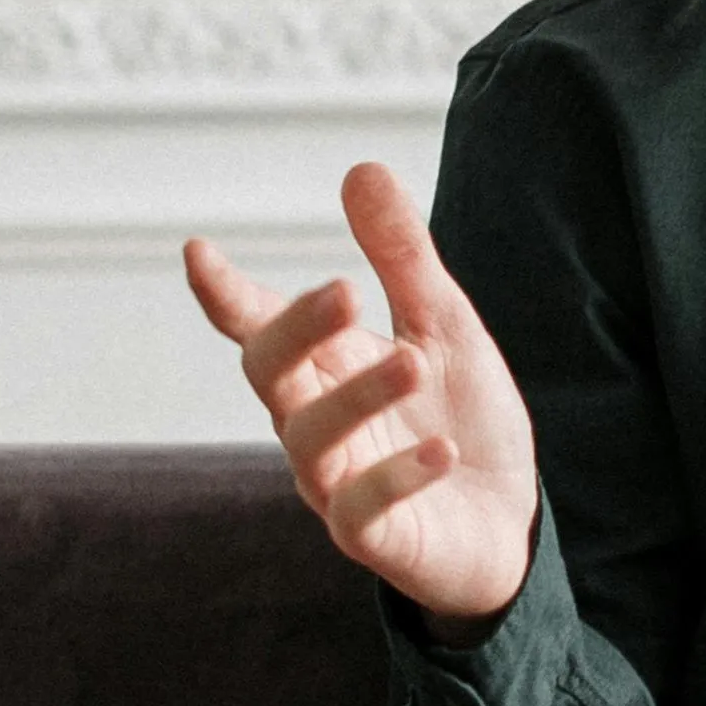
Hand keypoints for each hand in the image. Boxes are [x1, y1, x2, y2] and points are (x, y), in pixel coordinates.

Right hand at [185, 162, 540, 627]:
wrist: (506, 520)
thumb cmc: (460, 417)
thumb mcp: (444, 326)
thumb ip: (403, 258)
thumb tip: (361, 167)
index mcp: (325, 368)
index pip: (259, 328)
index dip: (227, 295)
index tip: (198, 252)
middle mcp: (315, 424)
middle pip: (272, 374)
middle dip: (297, 331)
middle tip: (345, 289)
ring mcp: (337, 484)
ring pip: (313, 441)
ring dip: (359, 396)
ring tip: (414, 361)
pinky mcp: (375, 538)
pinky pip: (365, 511)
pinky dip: (398, 477)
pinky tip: (440, 450)